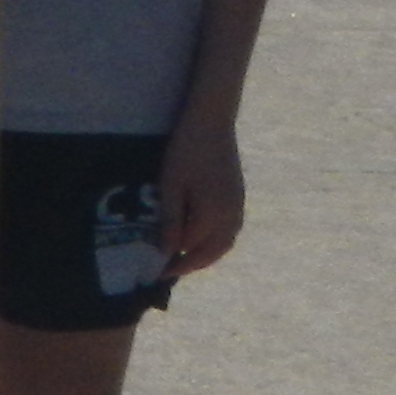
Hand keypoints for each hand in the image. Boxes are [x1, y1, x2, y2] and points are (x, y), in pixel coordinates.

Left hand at [157, 114, 245, 276]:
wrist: (212, 122)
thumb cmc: (186, 151)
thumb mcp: (171, 186)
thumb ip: (171, 221)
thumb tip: (169, 251)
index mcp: (215, 215)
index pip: (194, 250)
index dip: (175, 262)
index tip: (156, 272)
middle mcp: (232, 216)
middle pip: (214, 252)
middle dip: (192, 264)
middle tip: (169, 270)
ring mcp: (238, 206)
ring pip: (225, 243)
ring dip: (205, 254)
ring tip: (182, 257)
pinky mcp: (238, 197)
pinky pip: (229, 230)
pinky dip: (214, 241)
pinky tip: (198, 237)